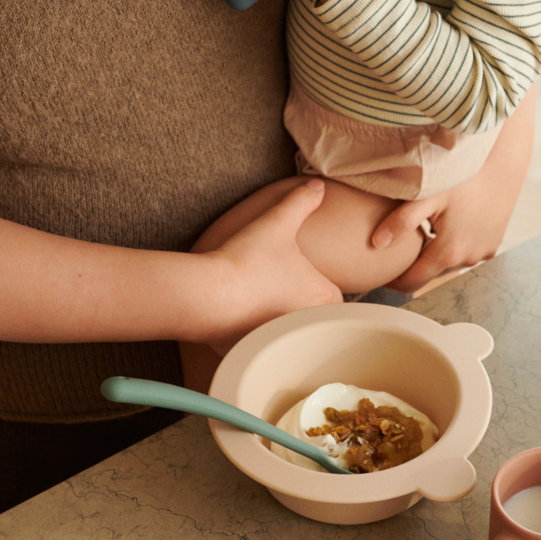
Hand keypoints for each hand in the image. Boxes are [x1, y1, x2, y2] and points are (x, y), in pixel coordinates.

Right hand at [202, 179, 343, 350]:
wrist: (208, 295)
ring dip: (276, 321)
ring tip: (255, 301)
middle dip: (296, 305)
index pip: (332, 296)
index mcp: (325, 298)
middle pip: (311, 316)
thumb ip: (301, 200)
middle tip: (274, 288)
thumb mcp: (278, 221)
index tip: (295, 275)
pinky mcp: (257, 354)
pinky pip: (261, 346)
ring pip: (288, 333)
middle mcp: (310, 325)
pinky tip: (238, 318)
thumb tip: (318, 185)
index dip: (314, 284)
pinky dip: (251, 334)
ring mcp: (284, 343)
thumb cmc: (248, 258)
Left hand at [368, 84, 537, 293]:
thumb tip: (377, 244)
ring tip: (420, 235)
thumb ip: (402, 221)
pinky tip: (446, 226)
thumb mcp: (427, 194)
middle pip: (431, 273)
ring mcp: (483, 252)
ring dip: (436, 254)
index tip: (380, 273)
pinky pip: (467, 252)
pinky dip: (455, 245)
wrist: (501, 162)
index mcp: (449, 252)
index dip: (394, 281)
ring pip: (450, 263)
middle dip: (414, 265)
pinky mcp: (493, 243)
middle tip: (397, 249)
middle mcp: (468, 259)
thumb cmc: (463, 175)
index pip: (413, 282)